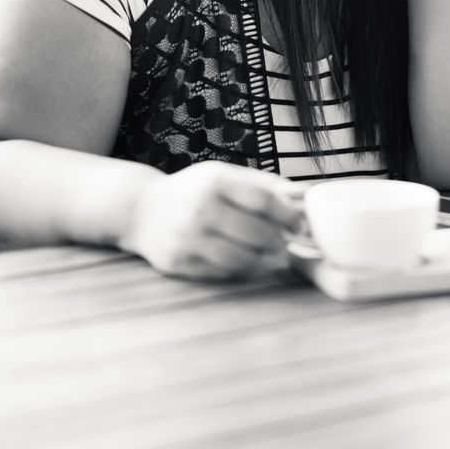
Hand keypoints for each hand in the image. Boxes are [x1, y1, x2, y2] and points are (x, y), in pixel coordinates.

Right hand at [124, 160, 305, 280]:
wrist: (142, 210)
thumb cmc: (193, 191)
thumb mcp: (224, 176)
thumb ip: (263, 185)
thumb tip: (306, 194)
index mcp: (214, 181)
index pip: (264, 201)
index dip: (288, 216)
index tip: (299, 224)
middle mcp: (200, 209)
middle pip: (256, 233)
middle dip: (278, 241)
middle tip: (285, 242)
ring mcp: (188, 239)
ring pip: (241, 259)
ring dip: (263, 260)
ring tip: (270, 254)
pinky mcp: (179, 264)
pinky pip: (221, 273)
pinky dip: (240, 270)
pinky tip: (246, 261)